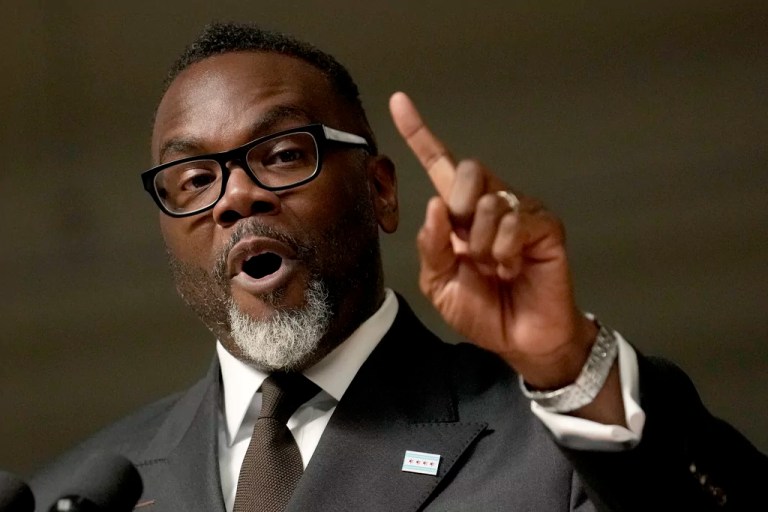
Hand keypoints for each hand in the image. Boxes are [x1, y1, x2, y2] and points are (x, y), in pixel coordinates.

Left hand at [389, 91, 597, 389]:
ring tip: (496, 269)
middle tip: (468, 248)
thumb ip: (432, 246)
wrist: (519, 339)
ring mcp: (518, 211)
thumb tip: (435, 205)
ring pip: (489, 202)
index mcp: (458, 214)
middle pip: (466, 169)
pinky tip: (513, 268)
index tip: (399, 102)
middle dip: (457, 208)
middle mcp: (488, 203)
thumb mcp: (440, 284)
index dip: (420, 134)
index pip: (438, 166)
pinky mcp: (544, 225)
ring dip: (483, 246)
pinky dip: (506, 252)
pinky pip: (516, 221)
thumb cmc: (482, 310)